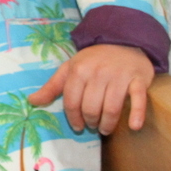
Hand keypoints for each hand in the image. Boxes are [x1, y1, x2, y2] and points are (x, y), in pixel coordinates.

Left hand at [28, 43, 153, 133]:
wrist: (123, 42)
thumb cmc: (93, 60)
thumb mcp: (69, 69)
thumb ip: (52, 86)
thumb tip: (32, 101)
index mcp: (78, 70)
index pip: (72, 102)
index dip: (73, 118)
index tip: (78, 126)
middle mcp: (98, 73)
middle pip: (91, 108)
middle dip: (90, 122)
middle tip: (92, 125)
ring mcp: (119, 77)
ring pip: (111, 108)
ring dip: (107, 124)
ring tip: (105, 128)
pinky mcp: (138, 80)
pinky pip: (138, 100)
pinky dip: (136, 115)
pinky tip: (133, 126)